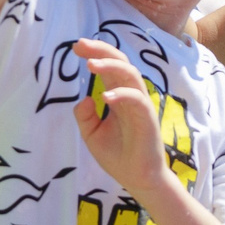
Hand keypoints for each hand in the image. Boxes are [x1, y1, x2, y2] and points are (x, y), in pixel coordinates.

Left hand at [70, 37, 168, 195]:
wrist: (138, 179)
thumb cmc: (118, 156)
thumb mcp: (92, 135)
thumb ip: (85, 116)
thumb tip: (84, 98)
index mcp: (118, 96)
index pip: (109, 67)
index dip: (96, 53)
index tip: (76, 46)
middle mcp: (130, 96)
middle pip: (121, 62)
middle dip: (102, 50)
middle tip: (81, 44)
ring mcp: (140, 105)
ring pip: (130, 75)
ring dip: (111, 67)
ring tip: (91, 65)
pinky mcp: (147, 119)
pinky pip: (137, 100)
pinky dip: (122, 95)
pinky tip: (105, 96)